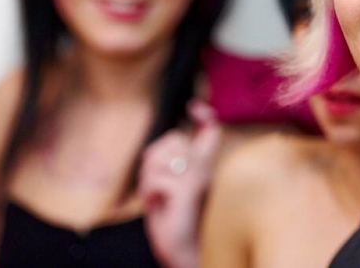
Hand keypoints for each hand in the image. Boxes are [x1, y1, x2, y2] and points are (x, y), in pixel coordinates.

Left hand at [139, 100, 221, 267]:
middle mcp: (206, 168)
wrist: (188, 257)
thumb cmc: (178, 224)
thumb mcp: (177, 190)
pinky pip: (154, 179)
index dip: (204, 114)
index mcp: (207, 167)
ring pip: (159, 155)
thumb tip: (172, 136)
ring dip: (148, 177)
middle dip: (155, 159)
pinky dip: (148, 195)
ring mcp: (198, 176)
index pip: (211, 129)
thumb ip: (175, 164)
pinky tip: (158, 208)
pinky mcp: (186, 189)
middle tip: (157, 186)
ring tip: (156, 198)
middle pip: (173, 139)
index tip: (195, 107)